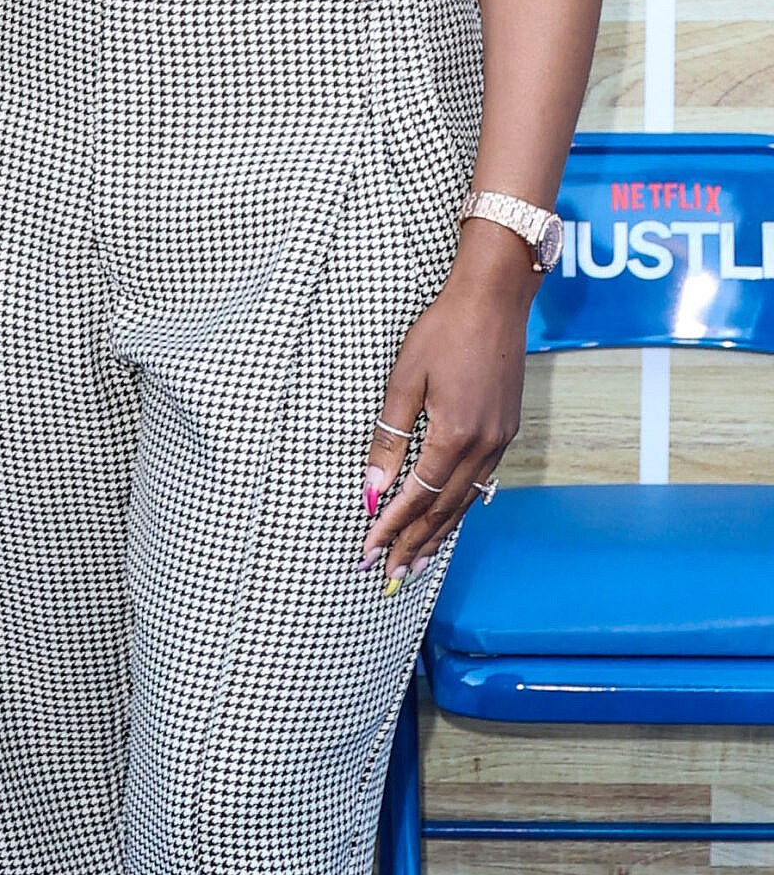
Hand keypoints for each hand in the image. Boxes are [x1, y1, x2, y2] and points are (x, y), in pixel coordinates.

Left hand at [361, 221, 533, 584]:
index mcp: (454, 435)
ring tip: (416, 562)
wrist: (494, 300)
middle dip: (414, 543)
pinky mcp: (506, 430)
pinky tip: (448, 519)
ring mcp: (500, 440)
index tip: (369, 553)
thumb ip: (388, 434)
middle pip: (443, 510)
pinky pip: (480, 482)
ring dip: (438, 534)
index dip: (391, 527)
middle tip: (389, 574)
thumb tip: (371, 485)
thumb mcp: (405, 377)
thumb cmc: (443, 330)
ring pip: (465, 501)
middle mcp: (483, 446)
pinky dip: (460, 507)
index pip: (417, 497)